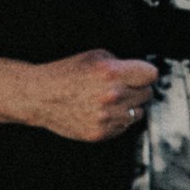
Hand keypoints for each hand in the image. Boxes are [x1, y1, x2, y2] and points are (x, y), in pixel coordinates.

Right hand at [29, 50, 159, 142]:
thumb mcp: (95, 57)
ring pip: (138, 112)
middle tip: (120, 87)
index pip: (151, 75)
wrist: (39, 96)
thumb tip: (141, 74)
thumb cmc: (66, 73)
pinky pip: (124, 127)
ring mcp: (106, 116)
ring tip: (108, 100)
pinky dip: (117, 120)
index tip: (139, 75)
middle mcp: (112, 96)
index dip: (144, 74)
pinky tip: (101, 112)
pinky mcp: (100, 132)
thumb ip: (122, 64)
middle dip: (136, 89)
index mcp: (111, 73)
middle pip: (147, 94)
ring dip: (128, 107)